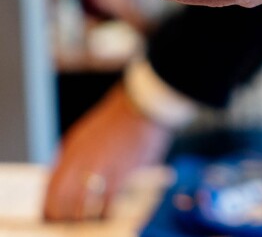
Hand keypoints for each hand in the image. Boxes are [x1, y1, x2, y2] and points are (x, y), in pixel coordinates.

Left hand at [42, 83, 172, 221]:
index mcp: (72, 151)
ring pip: (85, 208)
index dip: (51, 208)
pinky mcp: (125, 173)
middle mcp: (84, 161)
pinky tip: (109, 211)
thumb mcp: (84, 134)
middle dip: (66, 218)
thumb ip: (72, 157)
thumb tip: (64, 179)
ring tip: (91, 219)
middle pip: (65, 204)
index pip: (52, 191)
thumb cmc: (118, 117)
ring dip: (86, 218)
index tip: (55, 215)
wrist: (143, 106)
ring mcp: (104, 168)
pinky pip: (109, 204)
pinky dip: (107, 212)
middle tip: (72, 221)